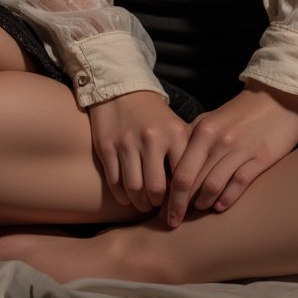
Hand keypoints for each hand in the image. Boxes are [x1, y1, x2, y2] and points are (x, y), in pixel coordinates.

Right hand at [86, 90, 191, 213]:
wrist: (122, 89)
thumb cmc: (154, 115)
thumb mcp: (175, 127)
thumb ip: (184, 154)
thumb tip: (191, 192)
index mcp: (174, 133)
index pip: (182, 178)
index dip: (181, 199)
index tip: (180, 209)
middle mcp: (151, 137)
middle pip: (156, 189)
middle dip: (158, 204)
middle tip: (158, 207)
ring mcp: (127, 142)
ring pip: (134, 189)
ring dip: (139, 203)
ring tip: (144, 204)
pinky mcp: (106, 146)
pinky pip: (114, 182)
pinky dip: (122, 195)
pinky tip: (127, 196)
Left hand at [164, 81, 297, 226]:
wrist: (277, 98)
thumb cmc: (240, 114)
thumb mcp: (212, 120)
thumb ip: (192, 141)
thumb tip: (170, 169)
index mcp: (203, 130)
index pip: (179, 171)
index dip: (168, 196)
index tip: (161, 212)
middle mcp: (218, 140)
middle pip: (191, 182)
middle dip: (179, 206)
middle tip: (173, 223)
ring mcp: (240, 149)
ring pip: (212, 186)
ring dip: (202, 204)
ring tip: (199, 212)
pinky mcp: (261, 157)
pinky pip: (238, 184)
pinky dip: (226, 199)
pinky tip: (220, 207)